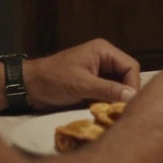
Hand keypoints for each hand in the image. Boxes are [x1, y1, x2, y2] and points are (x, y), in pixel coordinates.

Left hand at [23, 38, 139, 109]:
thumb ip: (108, 89)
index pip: (130, 66)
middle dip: (126, 91)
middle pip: (126, 75)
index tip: (129, 102)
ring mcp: (97, 71)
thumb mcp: (82, 85)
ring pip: (118, 85)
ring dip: (117, 97)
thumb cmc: (53, 80)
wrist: (29, 86)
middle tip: (123, 109)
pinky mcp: (91, 82)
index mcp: (103, 51)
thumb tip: (132, 96)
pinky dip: (109, 100)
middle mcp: (103, 58)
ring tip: (116, 111)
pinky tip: (107, 109)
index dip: (133, 84)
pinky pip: (108, 91)